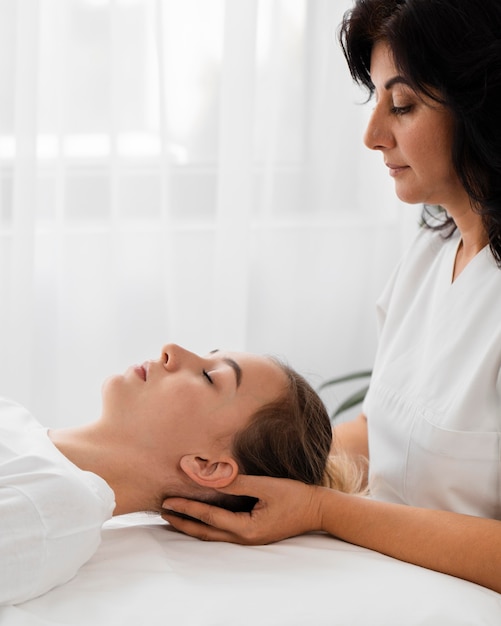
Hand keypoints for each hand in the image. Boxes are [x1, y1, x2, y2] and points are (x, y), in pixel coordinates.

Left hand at [161, 474, 323, 544]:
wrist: (318, 510)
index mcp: (247, 528)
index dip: (186, 507)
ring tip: (172, 516)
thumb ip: (237, 483)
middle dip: (181, 522)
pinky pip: (222, 532)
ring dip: (191, 526)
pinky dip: (206, 525)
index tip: (168, 500)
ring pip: (212, 535)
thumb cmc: (295, 496)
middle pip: (205, 532)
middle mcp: (245, 538)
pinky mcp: (252, 534)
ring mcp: (248, 538)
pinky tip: (199, 517)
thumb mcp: (266, 485)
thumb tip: (211, 477)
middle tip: (162, 510)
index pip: (208, 517)